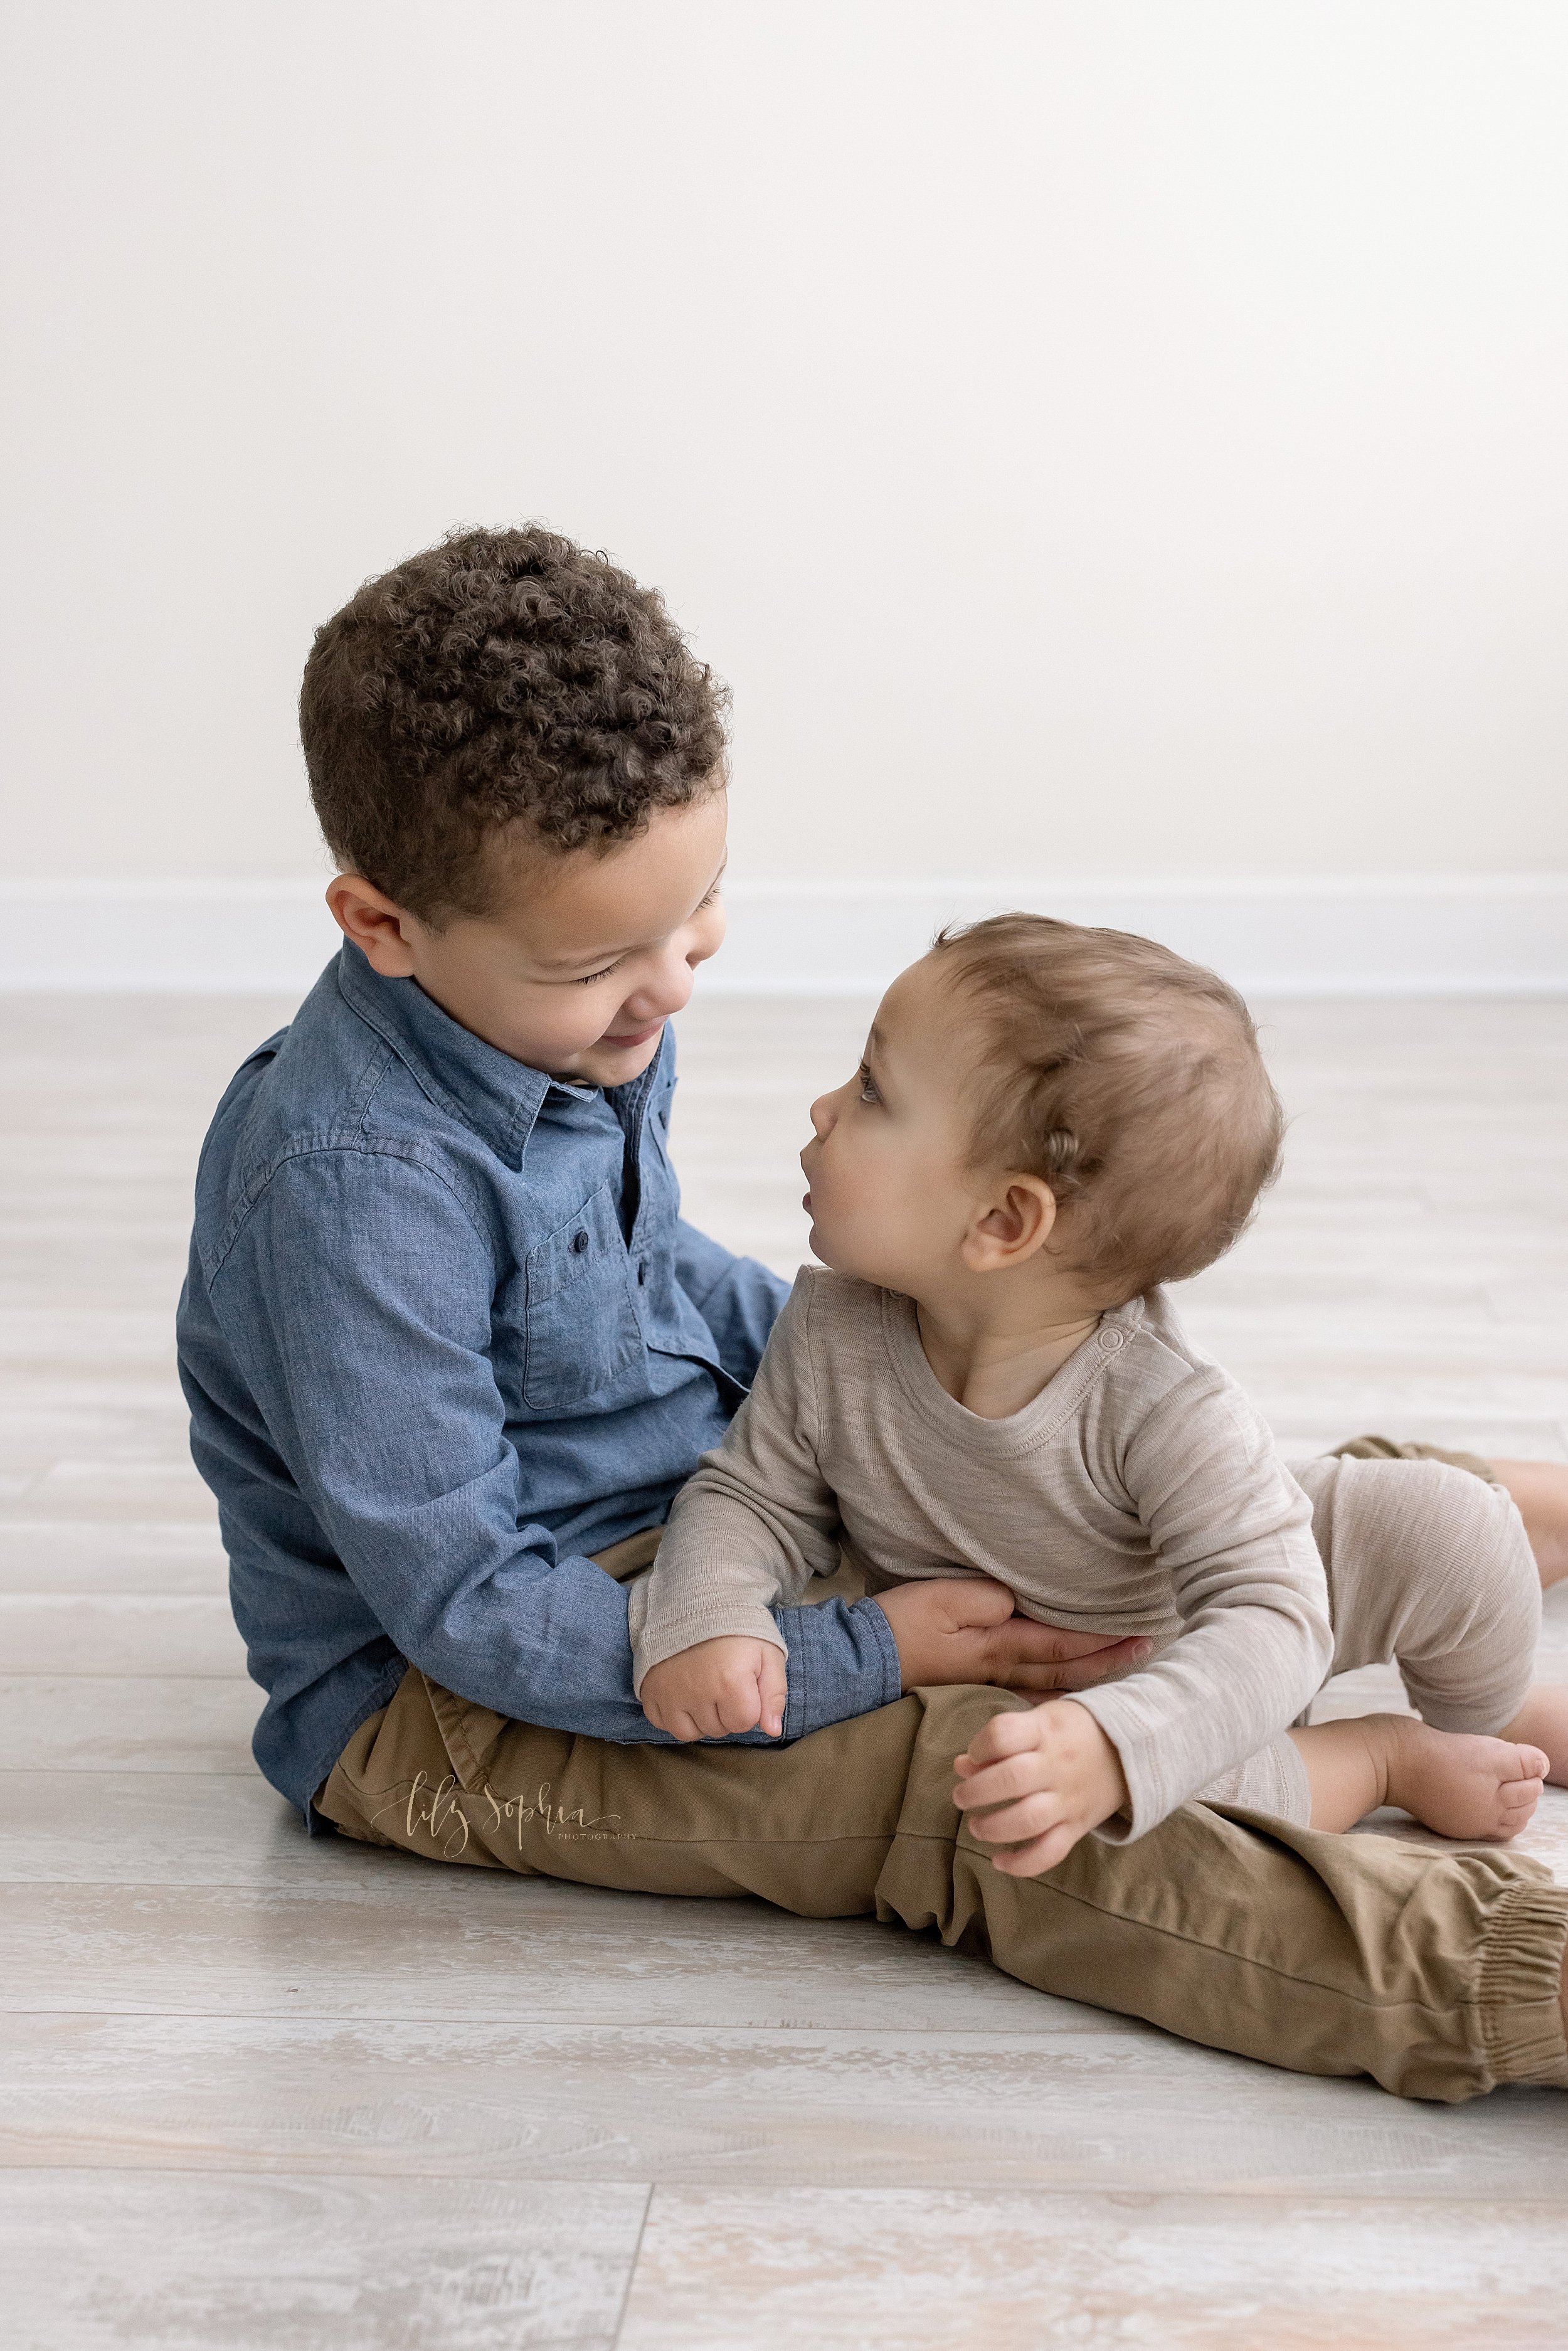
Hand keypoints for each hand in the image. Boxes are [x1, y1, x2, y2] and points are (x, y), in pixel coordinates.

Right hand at [640, 1636, 787, 1741]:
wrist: (695, 1601)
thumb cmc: (736, 1629)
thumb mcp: (768, 1654)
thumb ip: (774, 1694)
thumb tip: (772, 1731)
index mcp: (730, 1683)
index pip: (744, 1722)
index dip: (749, 1706)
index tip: (744, 1684)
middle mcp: (697, 1693)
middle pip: (718, 1728)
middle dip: (726, 1712)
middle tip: (724, 1681)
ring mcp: (670, 1694)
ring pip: (691, 1732)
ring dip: (701, 1718)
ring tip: (705, 1690)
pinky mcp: (650, 1691)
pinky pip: (662, 1724)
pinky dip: (674, 1716)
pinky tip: (684, 1695)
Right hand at [875, 1577, 1151, 1695]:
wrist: (864, 1663)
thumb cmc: (902, 1625)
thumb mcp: (944, 1598)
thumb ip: (987, 1599)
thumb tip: (1017, 1601)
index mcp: (1000, 1645)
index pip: (1064, 1642)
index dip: (1102, 1639)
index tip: (1137, 1634)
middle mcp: (1003, 1669)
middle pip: (1067, 1667)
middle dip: (1108, 1660)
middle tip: (1146, 1652)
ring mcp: (989, 1682)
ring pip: (1052, 1683)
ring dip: (1088, 1677)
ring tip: (1119, 1673)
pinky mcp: (974, 1687)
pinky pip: (1029, 1694)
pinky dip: (1057, 1694)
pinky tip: (1069, 1699)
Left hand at [952, 1697, 1128, 1874]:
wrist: (1127, 1751)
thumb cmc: (1071, 1731)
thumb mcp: (1039, 1721)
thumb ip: (1000, 1741)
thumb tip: (961, 1766)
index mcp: (1045, 1731)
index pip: (1004, 1734)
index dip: (980, 1745)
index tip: (973, 1754)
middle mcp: (1057, 1766)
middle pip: (1012, 1779)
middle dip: (977, 1791)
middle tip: (961, 1797)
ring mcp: (1068, 1800)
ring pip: (1029, 1819)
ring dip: (994, 1827)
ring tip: (976, 1825)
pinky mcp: (1077, 1827)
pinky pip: (1050, 1852)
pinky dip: (1022, 1864)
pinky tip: (999, 1861)